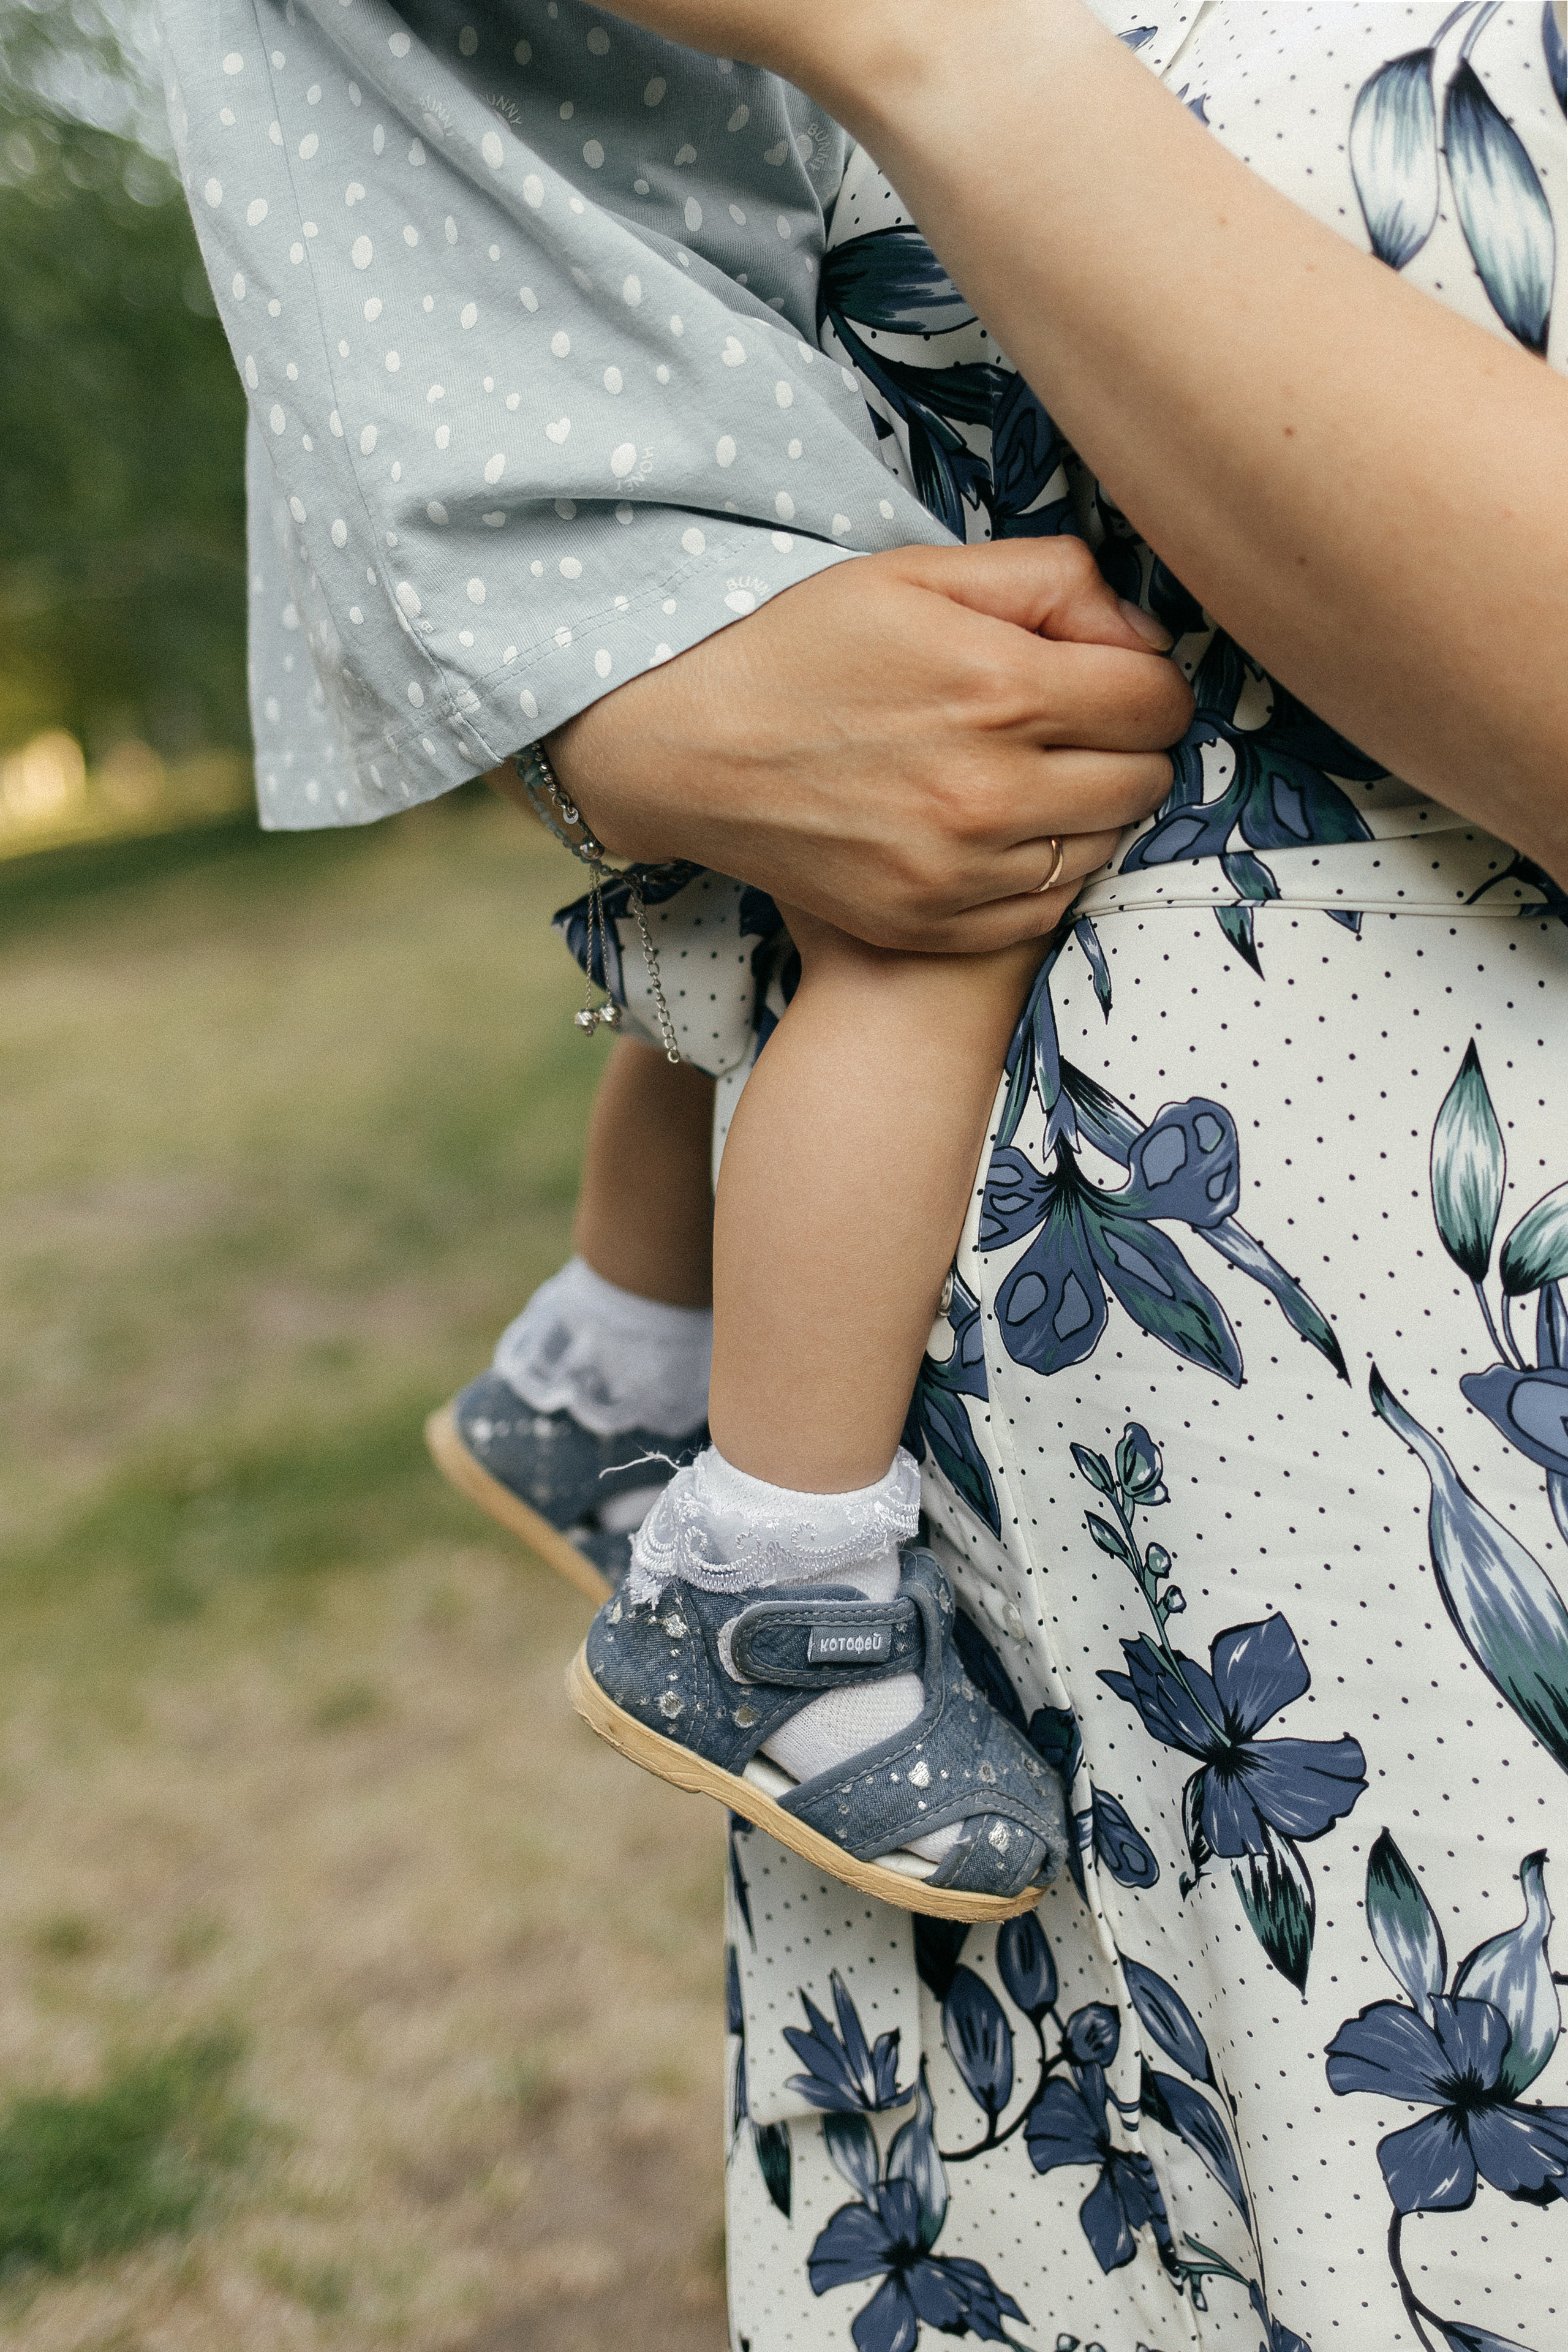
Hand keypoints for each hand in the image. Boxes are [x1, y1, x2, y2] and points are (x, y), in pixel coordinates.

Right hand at [542, 538, 1190, 952]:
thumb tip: (1143, 637)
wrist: (691, 753)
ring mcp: (964, 872)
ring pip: (1105, 848)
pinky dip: (1041, 869)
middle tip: (1068, 724)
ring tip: (1026, 775)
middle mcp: (993, 792)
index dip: (1144, 680)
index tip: (1106, 675)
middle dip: (1125, 744)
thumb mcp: (922, 573)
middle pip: (1145, 780)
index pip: (1159, 701)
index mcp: (1003, 690)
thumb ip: (1052, 582)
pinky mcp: (934, 924)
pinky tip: (995, 831)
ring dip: (1087, 810)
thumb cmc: (804, 648)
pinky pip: (1047, 907)